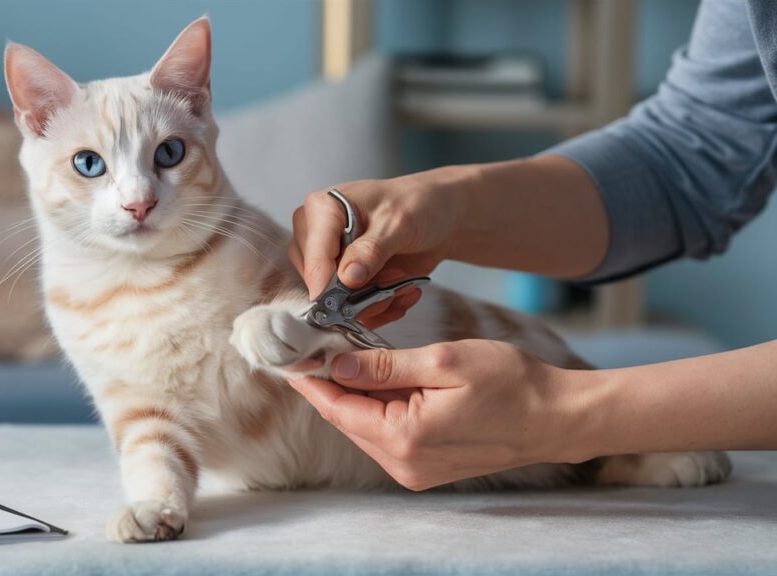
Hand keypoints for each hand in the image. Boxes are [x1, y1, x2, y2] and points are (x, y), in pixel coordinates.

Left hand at [288, 339, 578, 489]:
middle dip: (332, 384)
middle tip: (318, 347)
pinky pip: (387, 436)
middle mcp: (405, 465)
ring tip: (348, 356)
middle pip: (348, 420)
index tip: (291, 356)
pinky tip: (381, 381)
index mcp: (405, 438)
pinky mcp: (428, 469)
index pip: (338, 409)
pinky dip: (378, 408)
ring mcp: (417, 472)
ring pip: (366, 428)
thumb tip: (337, 364)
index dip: (312, 381)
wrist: (558, 417)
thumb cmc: (511, 384)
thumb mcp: (443, 361)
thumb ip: (384, 366)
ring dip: (355, 396)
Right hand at [289, 171, 470, 326]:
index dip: (322, 280)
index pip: (313, 252)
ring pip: (336, 300)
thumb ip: (371, 250)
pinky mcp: (346, 281)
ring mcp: (331, 260)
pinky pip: (352, 310)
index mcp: (323, 208)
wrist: (439, 216)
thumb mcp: (398, 223)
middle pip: (320, 280)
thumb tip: (347, 277)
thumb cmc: (417, 204)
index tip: (334, 303)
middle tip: (394, 277)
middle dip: (358, 291)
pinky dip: (379, 309)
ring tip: (401, 282)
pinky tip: (401, 293)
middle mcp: (319, 235)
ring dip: (373, 301)